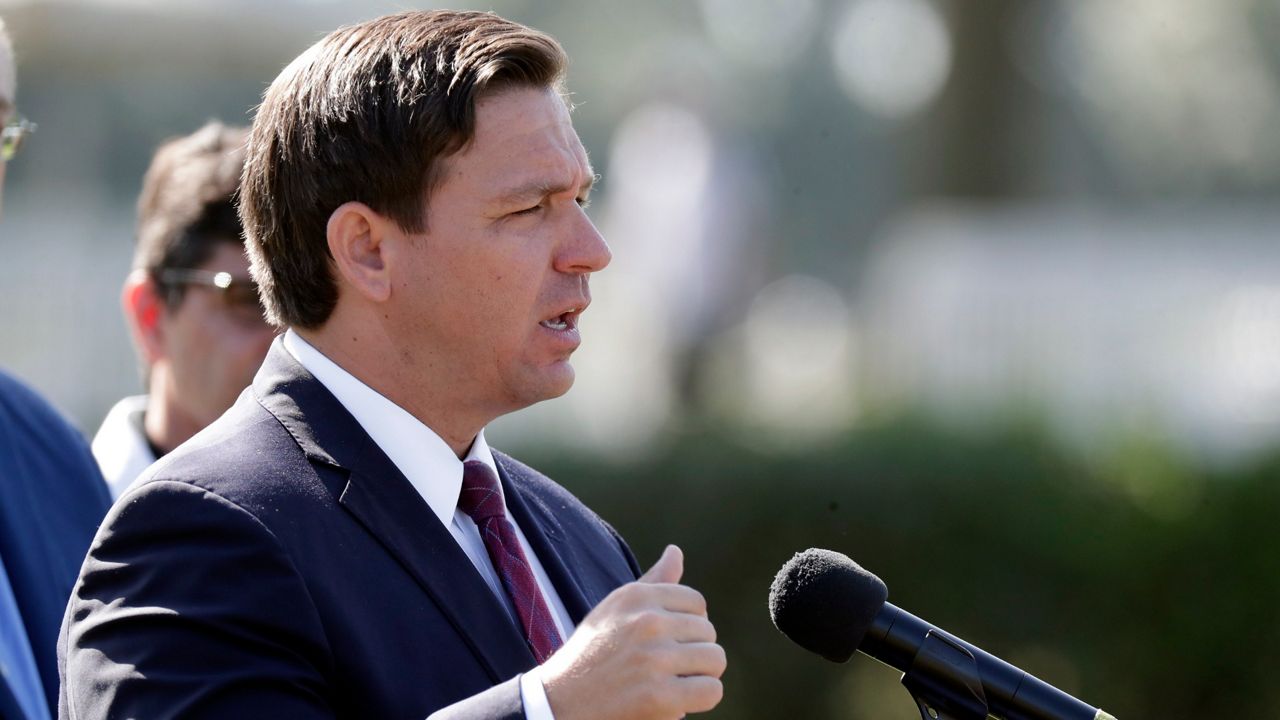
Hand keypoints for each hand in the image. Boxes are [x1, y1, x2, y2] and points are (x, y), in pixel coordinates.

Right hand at [540, 545, 725, 719]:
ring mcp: (654, 659)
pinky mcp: (659, 696)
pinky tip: (678, 700)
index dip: (688, 626)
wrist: (560, 702)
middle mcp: (647, 622)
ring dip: (700, 675)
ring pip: (715, 660)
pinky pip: (711, 690)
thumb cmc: (592, 653)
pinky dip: (700, 699)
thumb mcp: (615, 609)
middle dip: (694, 651)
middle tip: (665, 667)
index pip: (697, 603)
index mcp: (637, 596)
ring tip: (673, 682)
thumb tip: (676, 551)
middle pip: (708, 632)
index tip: (667, 643)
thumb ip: (652, 582)